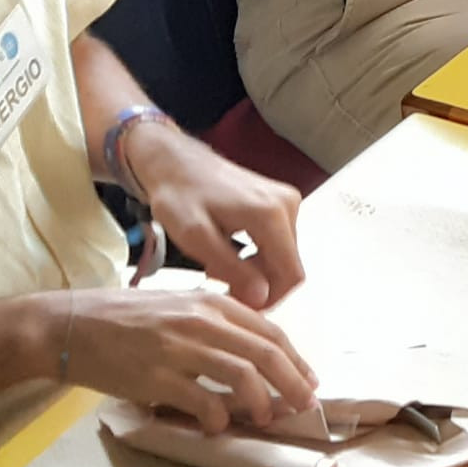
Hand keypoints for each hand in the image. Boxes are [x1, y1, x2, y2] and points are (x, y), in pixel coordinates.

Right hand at [56, 287, 318, 432]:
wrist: (69, 324)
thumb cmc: (123, 317)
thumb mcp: (177, 304)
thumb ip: (214, 320)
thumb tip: (250, 348)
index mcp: (210, 302)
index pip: (268, 329)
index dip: (294, 357)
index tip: (307, 378)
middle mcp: (201, 321)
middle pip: (265, 352)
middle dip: (292, 381)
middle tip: (304, 404)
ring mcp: (180, 348)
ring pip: (242, 375)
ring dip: (262, 402)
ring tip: (266, 417)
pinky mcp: (157, 376)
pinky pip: (202, 401)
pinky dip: (218, 418)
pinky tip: (218, 425)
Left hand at [126, 125, 305, 308]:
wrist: (175, 162)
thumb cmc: (179, 196)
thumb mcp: (196, 237)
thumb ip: (231, 268)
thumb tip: (262, 297)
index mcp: (271, 215)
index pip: (291, 275)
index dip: (269, 299)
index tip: (237, 304)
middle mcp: (288, 205)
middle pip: (287, 266)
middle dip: (256, 284)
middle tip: (218, 283)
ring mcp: (287, 201)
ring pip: (282, 256)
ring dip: (253, 271)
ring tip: (217, 267)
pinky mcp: (281, 201)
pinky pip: (278, 242)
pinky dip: (255, 255)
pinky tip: (227, 252)